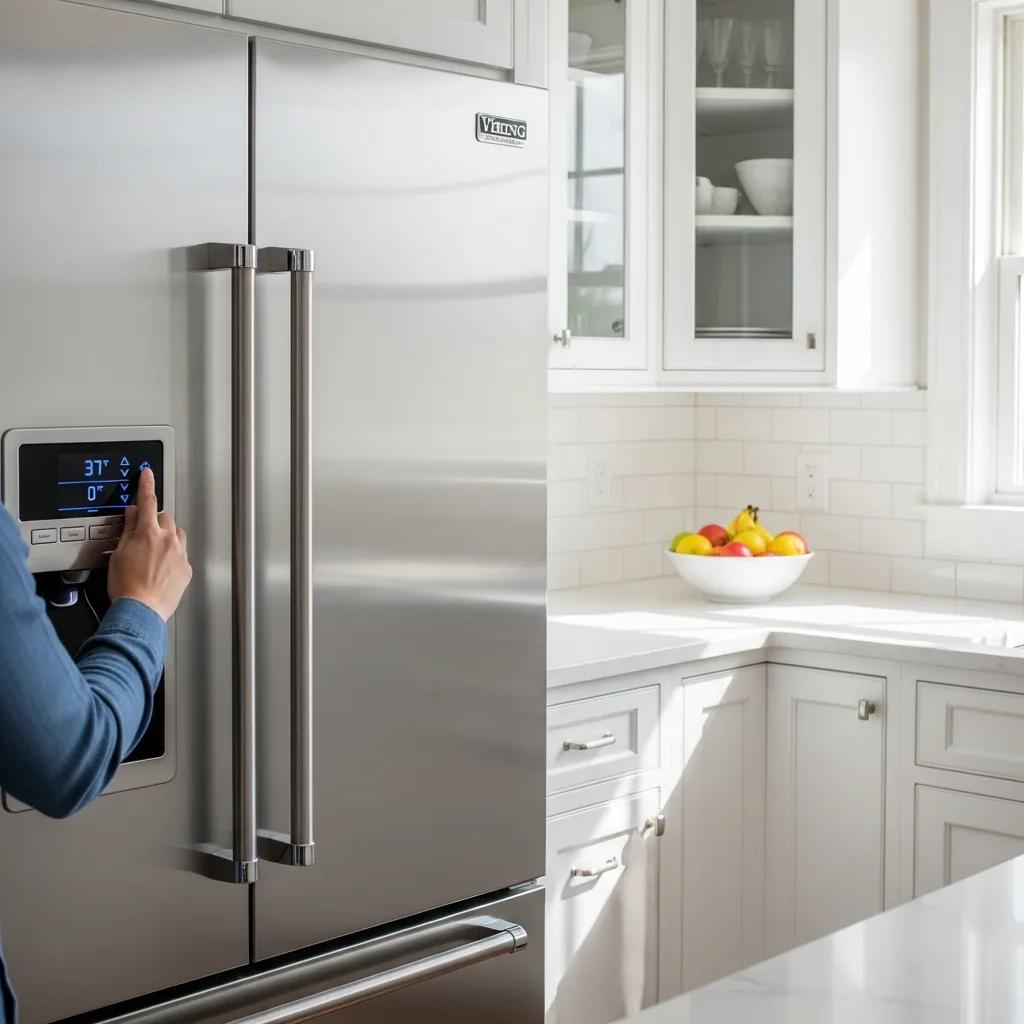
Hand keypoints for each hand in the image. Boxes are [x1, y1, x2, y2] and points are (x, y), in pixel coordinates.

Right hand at [107, 469, 192, 620]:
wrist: (141, 610)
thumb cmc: (126, 586)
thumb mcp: (118, 553)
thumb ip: (127, 530)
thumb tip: (132, 514)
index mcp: (148, 533)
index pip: (147, 501)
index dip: (146, 485)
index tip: (148, 475)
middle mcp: (168, 541)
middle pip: (165, 518)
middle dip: (155, 521)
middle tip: (143, 535)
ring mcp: (180, 554)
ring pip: (178, 535)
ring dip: (168, 537)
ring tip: (154, 553)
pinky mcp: (187, 569)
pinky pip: (182, 554)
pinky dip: (173, 556)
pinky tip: (161, 568)